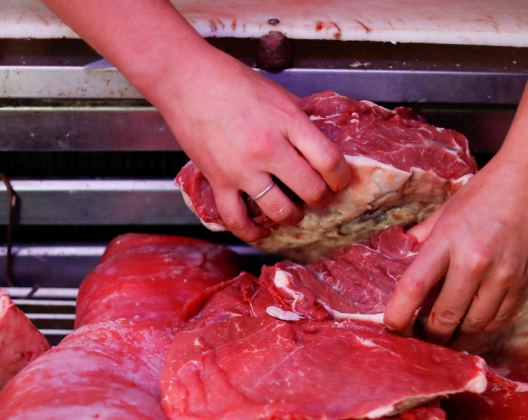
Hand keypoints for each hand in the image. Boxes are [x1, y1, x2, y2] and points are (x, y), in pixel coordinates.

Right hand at [155, 51, 350, 241]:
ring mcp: (242, 168)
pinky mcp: (218, 181)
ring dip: (293, 217)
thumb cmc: (231, 81)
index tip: (340, 181)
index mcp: (288, 122)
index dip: (341, 177)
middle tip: (319, 197)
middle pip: (310, 190)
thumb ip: (299, 121)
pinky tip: (260, 231)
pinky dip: (252, 232)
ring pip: (280, 211)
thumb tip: (321, 143)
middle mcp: (268, 148)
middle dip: (322, 199)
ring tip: (293, 211)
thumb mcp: (278, 94)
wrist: (185, 79)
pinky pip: (238, 220)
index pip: (329, 160)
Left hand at [383, 155, 527, 342]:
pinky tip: (474, 319)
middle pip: (446, 316)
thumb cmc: (482, 195)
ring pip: (475, 324)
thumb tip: (399, 260)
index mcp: (447, 240)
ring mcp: (502, 274)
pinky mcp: (523, 282)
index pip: (415, 286)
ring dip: (458, 333)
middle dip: (431, 334)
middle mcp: (475, 261)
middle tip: (421, 339)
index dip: (399, 313)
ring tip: (447, 331)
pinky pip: (499, 319)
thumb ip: (420, 239)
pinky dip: (484, 325)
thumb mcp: (443, 212)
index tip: (392, 326)